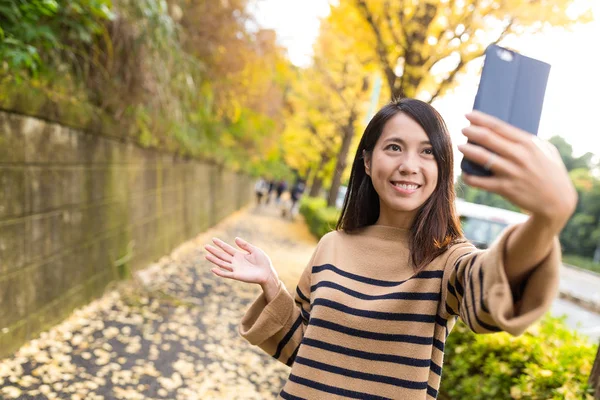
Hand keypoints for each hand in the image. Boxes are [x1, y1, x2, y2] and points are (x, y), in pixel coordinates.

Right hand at [204, 237, 279, 295]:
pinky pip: (226, 274)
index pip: (227, 248)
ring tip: (206, 255)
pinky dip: (219, 272)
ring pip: (222, 263)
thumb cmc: (263, 262)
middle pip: (222, 255)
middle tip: (205, 246)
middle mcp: (235, 261)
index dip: (220, 244)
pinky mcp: (237, 275)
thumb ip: (245, 245)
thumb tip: (235, 238)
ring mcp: (235, 269)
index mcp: (239, 255)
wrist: (267, 273)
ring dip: (214, 260)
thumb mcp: (254, 250)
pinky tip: (213, 269)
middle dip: (214, 251)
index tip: (213, 239)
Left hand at [458, 111, 576, 230]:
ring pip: (482, 158)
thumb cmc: (551, 172)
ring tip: (460, 146)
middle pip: (488, 138)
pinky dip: (469, 176)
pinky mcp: (505, 189)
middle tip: (463, 129)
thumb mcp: (546, 150)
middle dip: (471, 132)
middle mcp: (519, 156)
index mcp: (528, 143)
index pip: (499, 126)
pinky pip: (480, 182)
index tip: (468, 115)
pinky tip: (464, 172)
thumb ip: (527, 140)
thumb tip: (505, 131)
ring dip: (467, 151)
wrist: (558, 201)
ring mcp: (511, 172)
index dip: (481, 119)